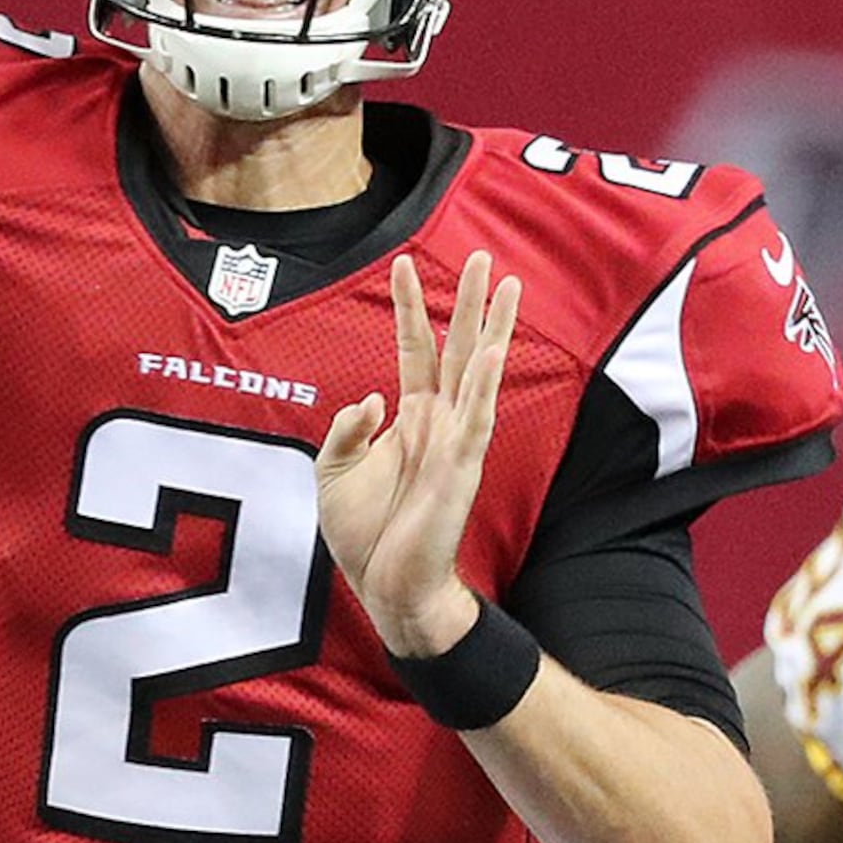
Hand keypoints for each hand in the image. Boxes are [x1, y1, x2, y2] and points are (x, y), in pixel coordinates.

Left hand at [316, 250, 521, 657]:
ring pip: (479, 372)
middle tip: (480, 255)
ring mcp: (455, 442)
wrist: (387, 587)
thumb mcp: (333, 473)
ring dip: (494, 328)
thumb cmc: (366, 533)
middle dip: (468, 301)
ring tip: (508, 285)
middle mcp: (438, 422)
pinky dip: (484, 384)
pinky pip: (477, 418)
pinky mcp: (462, 468)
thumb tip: (370, 397)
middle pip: (457, 347)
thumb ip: (346, 428)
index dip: (409, 307)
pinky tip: (494, 351)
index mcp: (411, 418)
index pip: (413, 349)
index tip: (404, 262)